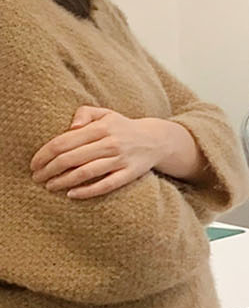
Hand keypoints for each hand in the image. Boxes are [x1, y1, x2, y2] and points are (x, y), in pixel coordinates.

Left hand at [31, 106, 190, 198]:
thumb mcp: (105, 113)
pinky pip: (106, 185)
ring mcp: (120, 160)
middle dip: (49, 169)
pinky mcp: (129, 175)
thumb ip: (84, 113)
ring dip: (63, 181)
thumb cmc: (122, 127)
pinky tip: (72, 194)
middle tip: (36, 177)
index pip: (64, 141)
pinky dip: (87, 191)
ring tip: (49, 186)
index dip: (45, 153)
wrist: (156, 140)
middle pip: (71, 158)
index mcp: (100, 127)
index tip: (34, 163)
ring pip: (85, 172)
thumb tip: (71, 127)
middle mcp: (110, 143)